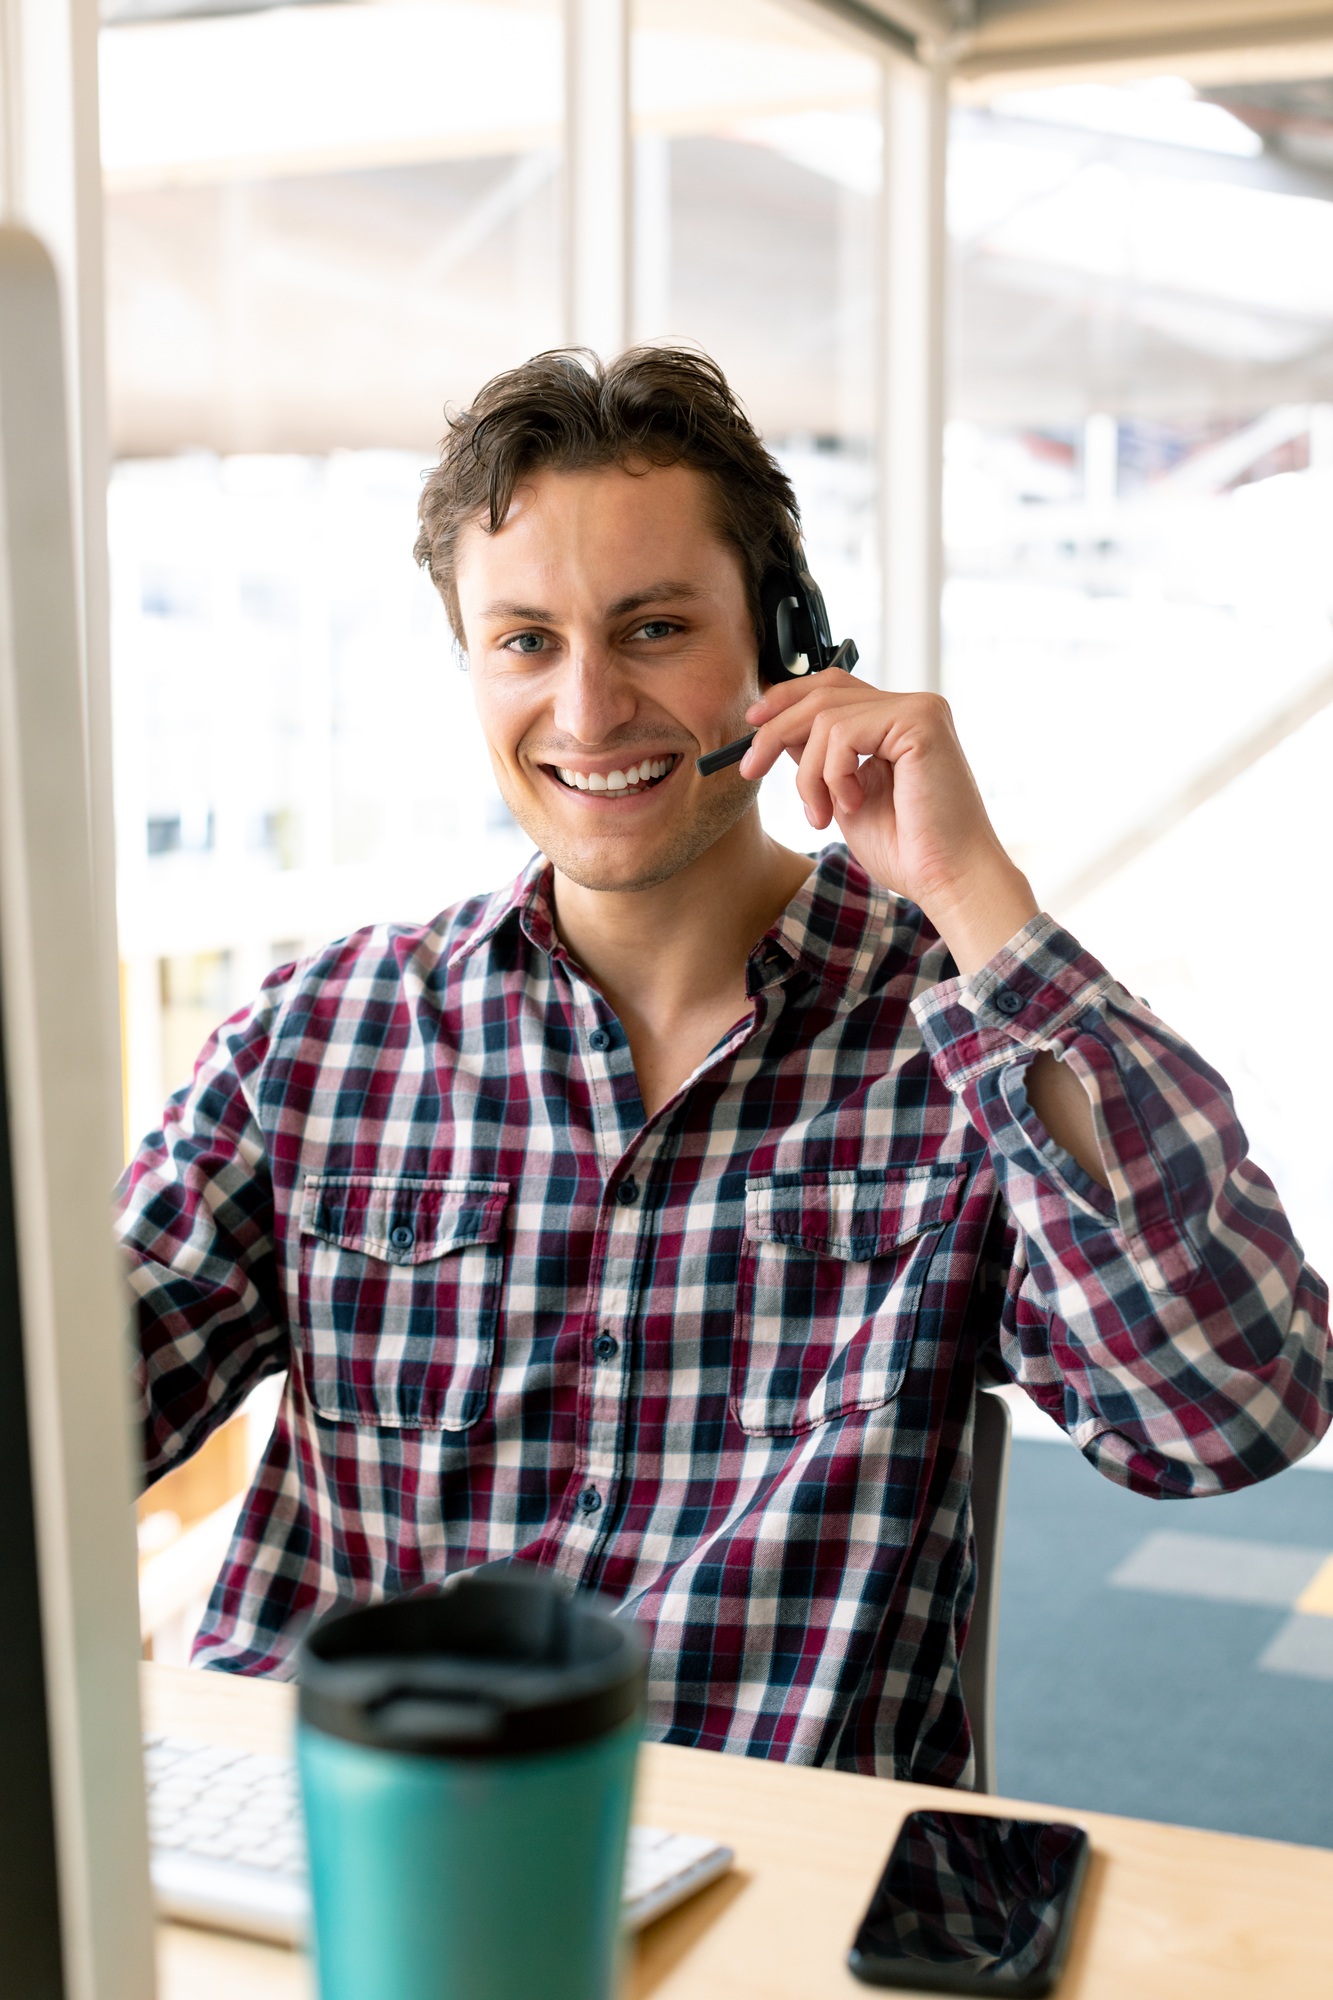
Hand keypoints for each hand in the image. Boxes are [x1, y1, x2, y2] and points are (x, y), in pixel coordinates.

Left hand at [739, 670, 1037, 975]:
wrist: (949, 880)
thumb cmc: (909, 851)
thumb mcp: (844, 797)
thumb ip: (821, 759)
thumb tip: (779, 730)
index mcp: (898, 722)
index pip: (833, 687)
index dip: (787, 699)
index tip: (753, 725)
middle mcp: (913, 707)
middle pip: (824, 692)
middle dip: (776, 729)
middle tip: (750, 768)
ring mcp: (920, 710)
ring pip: (827, 718)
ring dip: (809, 775)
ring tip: (821, 816)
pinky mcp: (921, 722)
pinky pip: (845, 733)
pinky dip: (832, 775)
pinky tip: (851, 806)